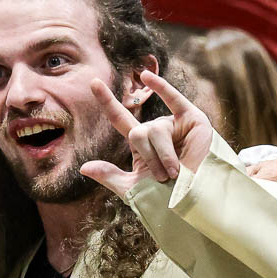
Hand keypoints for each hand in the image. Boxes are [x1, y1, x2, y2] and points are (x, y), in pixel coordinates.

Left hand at [80, 70, 213, 195]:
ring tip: (176, 171)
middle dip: (148, 156)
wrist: (193, 200)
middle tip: (163, 177)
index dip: (108, 101)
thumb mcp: (133, 188)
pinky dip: (161, 88)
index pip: (120, 118)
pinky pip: (175, 100)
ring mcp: (174, 125)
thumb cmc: (166, 197)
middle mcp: (156, 132)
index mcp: (141, 145)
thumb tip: (83, 167)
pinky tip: (147, 76)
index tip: (93, 82)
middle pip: (137, 132)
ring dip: (163, 155)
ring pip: (154, 129)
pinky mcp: (192, 120)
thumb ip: (109, 176)